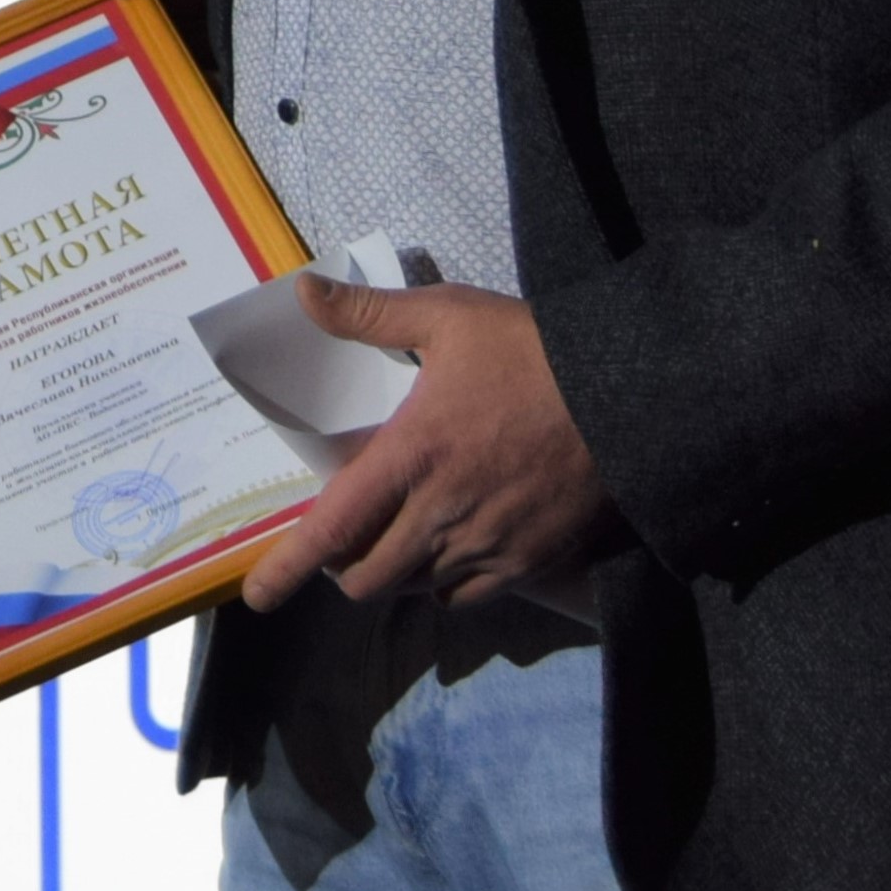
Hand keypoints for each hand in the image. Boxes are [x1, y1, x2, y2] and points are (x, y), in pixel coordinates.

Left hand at [240, 278, 618, 614]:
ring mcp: (489, 544)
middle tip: (343, 542)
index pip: (333, 528)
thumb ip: (370, 315)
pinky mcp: (531, 561)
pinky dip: (445, 586)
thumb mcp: (448, 317)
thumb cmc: (534, 352)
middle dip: (343, 570)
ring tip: (395, 542)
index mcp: (412, 457)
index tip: (257, 597)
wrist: (633, 396)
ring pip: (416, 590)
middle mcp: (442, 513)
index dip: (288, 569)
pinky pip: (468, 597)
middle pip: (368, 578)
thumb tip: (304, 292)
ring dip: (394, 575)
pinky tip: (448, 555)